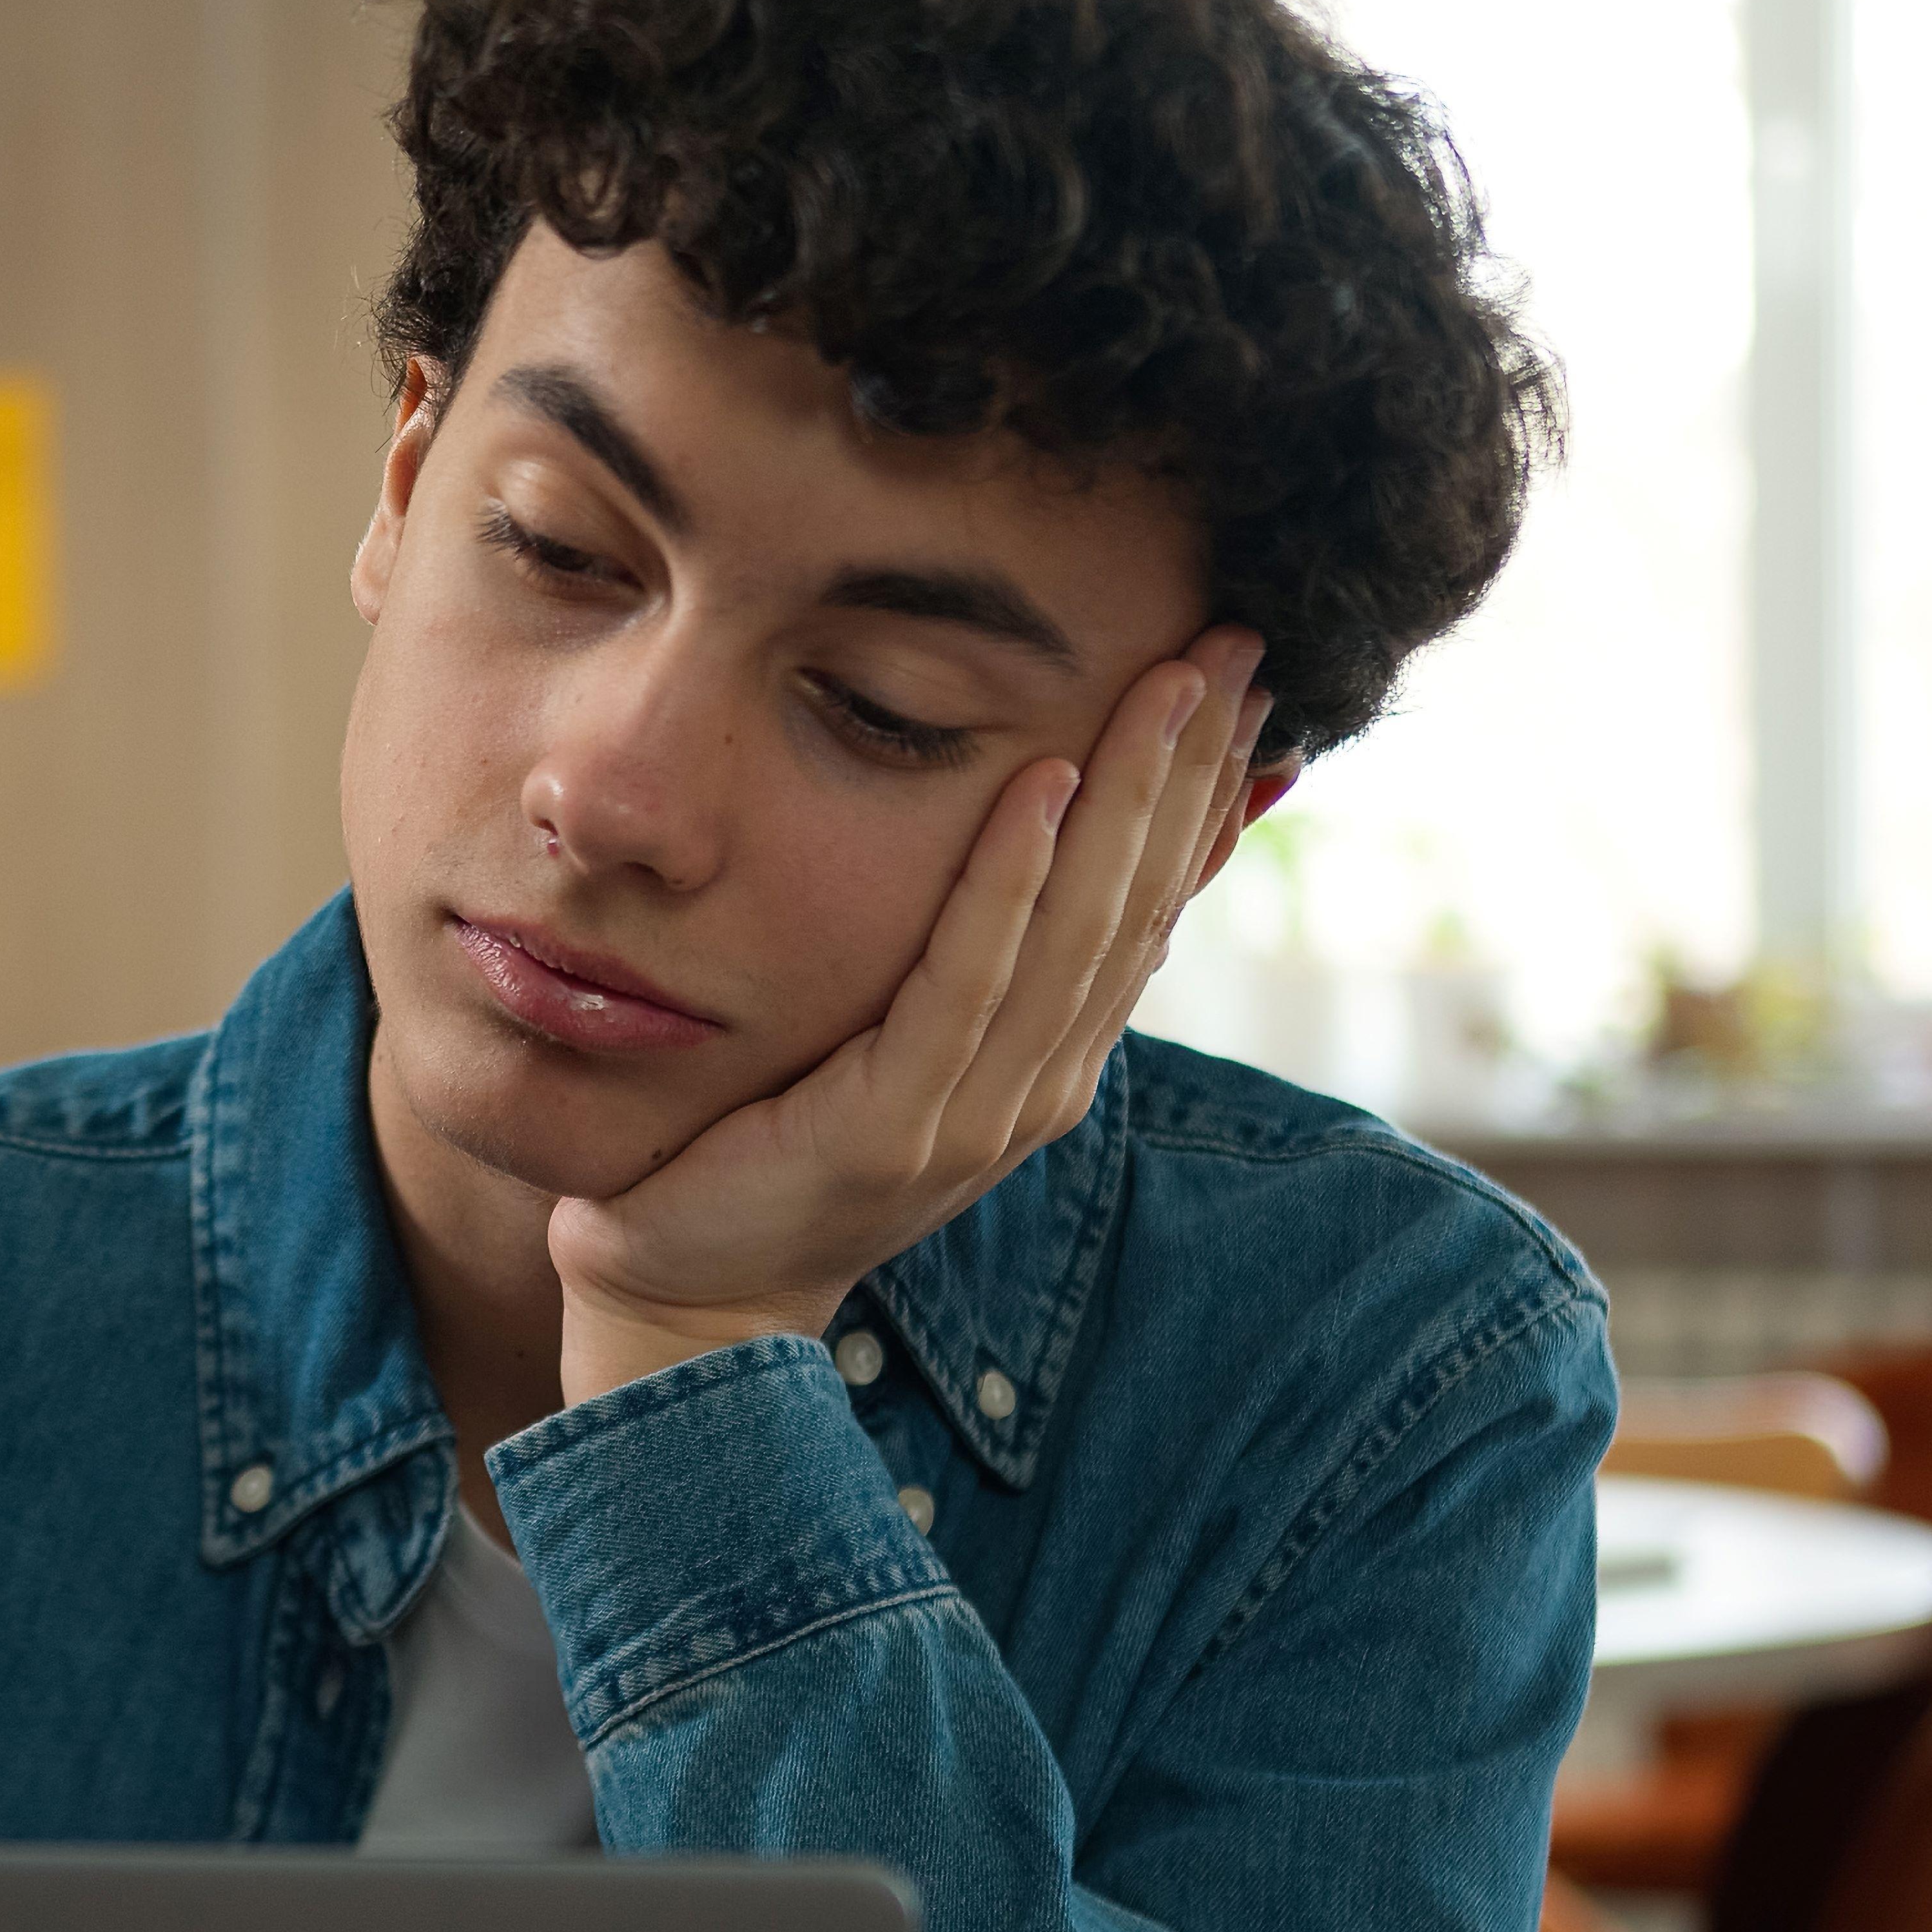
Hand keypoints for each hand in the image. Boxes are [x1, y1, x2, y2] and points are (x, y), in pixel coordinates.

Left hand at [545, 625, 1273, 1406]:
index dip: (1203, 792)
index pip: (1149, 906)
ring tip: (1167, 680)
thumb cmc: (777, 1150)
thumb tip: (1040, 840)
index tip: (1244, 677)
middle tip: (1240, 640)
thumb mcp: (904, 1042)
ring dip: (1130, 796)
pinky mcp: (896, 1123)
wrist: (687, 1292)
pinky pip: (964, 979)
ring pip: (1078, 928)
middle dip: (1192, 767)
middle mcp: (1036, 1087)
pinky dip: (1008, 879)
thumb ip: (977, 958)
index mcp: (1047, 1065)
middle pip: (1137, 901)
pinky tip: (1039, 783)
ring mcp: (976, 1112)